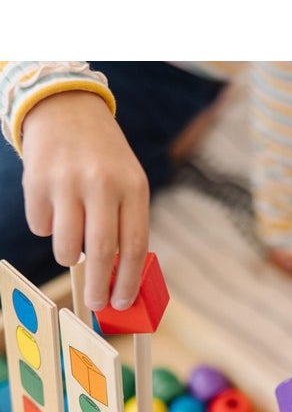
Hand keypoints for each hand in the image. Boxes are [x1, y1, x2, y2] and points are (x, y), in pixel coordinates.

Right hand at [21, 90, 149, 310]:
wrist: (66, 108)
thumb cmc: (104, 158)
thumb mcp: (129, 182)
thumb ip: (128, 225)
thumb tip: (120, 279)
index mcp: (133, 187)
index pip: (134, 246)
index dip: (128, 281)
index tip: (123, 303)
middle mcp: (101, 183)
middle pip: (101, 253)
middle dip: (98, 287)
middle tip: (96, 303)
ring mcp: (67, 182)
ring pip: (65, 247)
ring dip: (68, 256)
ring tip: (73, 241)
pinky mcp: (36, 182)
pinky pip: (41, 227)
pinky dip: (47, 228)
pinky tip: (54, 206)